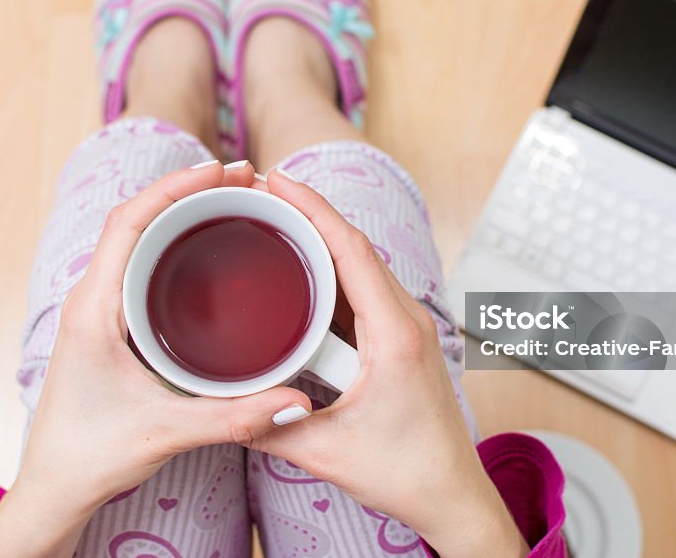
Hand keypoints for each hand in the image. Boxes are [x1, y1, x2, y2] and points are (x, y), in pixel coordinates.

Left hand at [0, 161, 313, 557]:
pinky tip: (206, 247)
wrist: (56, 485)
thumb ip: (235, 416)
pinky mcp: (110, 323)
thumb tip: (296, 398)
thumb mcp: (167, 432)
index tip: (222, 170)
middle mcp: (91, 299)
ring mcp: (98, 309)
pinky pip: (139, 262)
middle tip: (243, 178)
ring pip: (135, 236)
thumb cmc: (92, 455)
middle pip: (134, 217)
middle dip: (187, 188)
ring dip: (179, 210)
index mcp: (94, 309)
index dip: (174, 187)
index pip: (128, 222)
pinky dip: (173, 240)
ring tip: (231, 199)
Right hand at [252, 170, 527, 557]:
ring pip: (361, 266)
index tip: (277, 181)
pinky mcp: (403, 339)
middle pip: (355, 247)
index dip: (313, 208)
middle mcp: (408, 319)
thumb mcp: (325, 451)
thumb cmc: (406, 472)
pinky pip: (364, 291)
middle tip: (260, 195)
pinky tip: (301, 273)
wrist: (452, 494)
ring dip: (321, 241)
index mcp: (395, 334)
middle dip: (309, 213)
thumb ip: (269, 425)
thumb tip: (223, 403)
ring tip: (274, 223)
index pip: (352, 250)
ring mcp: (408, 327)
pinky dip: (332, 274)